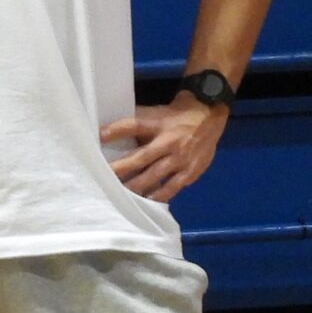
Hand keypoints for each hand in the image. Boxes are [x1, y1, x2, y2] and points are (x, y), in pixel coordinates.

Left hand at [101, 97, 227, 202]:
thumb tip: (112, 127)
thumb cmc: (179, 113)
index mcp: (159, 124)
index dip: (117, 130)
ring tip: (120, 196)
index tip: (99, 136)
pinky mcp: (191, 171)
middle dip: (122, 169)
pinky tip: (147, 202)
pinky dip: (160, 195)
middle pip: (142, 157)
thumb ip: (140, 119)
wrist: (212, 115)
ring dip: (137, 186)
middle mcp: (169, 142)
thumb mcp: (159, 110)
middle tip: (103, 178)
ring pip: (155, 176)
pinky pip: (173, 186)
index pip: (135, 125)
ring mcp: (181, 158)